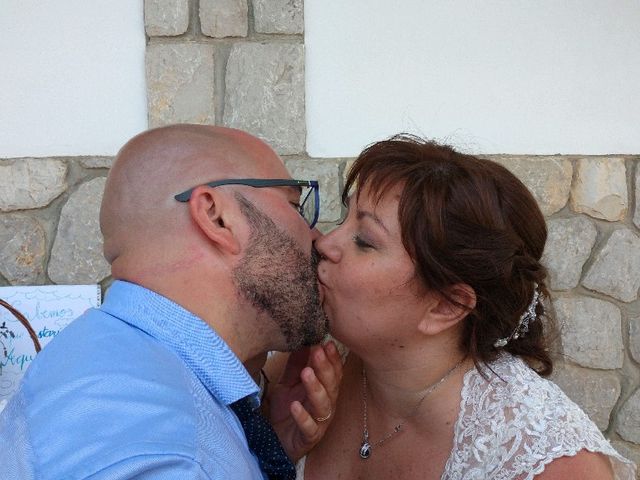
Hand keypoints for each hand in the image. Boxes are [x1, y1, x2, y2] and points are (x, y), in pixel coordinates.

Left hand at [268, 341, 341, 461]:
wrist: (276, 440)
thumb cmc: (287, 409)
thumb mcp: (288, 383)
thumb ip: (296, 364)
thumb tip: (302, 341)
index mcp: (325, 390)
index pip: (334, 372)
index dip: (333, 358)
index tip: (327, 343)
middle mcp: (327, 405)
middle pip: (331, 385)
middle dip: (325, 368)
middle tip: (317, 352)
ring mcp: (320, 422)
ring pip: (323, 404)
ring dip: (316, 388)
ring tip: (306, 373)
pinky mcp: (309, 437)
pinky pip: (309, 427)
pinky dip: (303, 417)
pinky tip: (294, 406)